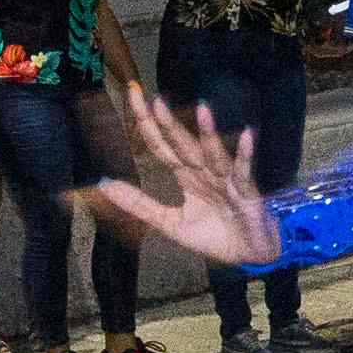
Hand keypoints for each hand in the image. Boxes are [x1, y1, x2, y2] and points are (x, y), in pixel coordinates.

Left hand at [86, 89, 284, 270]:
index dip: (147, 125)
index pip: (162, 146)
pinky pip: (245, 172)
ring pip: (214, 154)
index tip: (133, 97)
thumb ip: (139, 204)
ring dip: (209, 133)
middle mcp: (205, 172)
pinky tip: (246, 135)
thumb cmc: (213, 235)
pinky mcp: (247, 193)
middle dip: (170, 123)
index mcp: (186, 175)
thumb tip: (104, 185)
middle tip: (154, 100)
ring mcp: (227, 180)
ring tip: (202, 109)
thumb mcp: (169, 223)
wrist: (248, 255)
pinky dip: (246, 154)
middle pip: (184, 145)